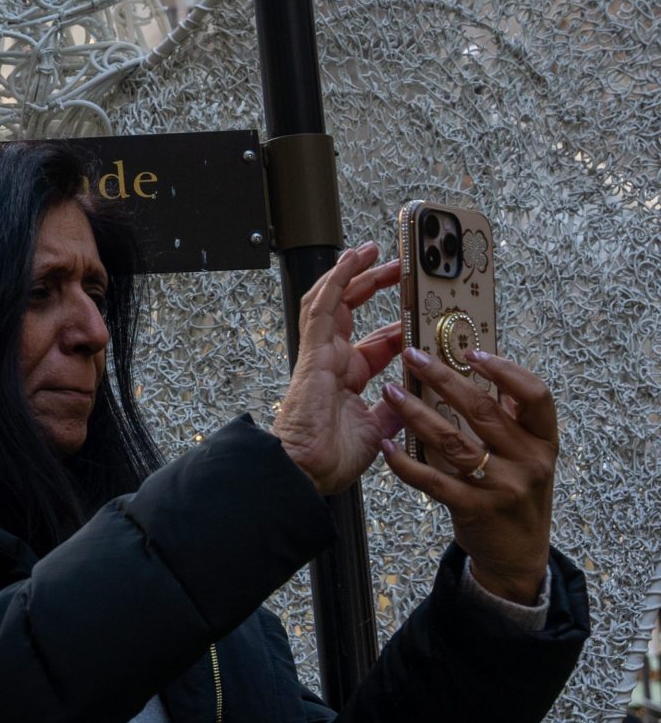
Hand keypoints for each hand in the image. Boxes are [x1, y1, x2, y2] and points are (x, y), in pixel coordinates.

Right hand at [270, 242, 407, 496]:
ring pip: (333, 299)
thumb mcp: (379, 430)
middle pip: (351, 310)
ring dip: (353, 273)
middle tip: (398, 268)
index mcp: (347, 379)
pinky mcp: (313, 350)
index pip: (377, 343)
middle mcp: (332, 361)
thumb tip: (417, 392)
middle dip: (374, 286)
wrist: (303, 472)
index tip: (420, 315)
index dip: (399, 326)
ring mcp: (320, 353)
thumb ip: (397, 407)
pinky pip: (323, 305)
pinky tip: (353, 259)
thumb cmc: (329, 459)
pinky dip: (338, 279)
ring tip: (370, 250)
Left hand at [379, 346, 558, 601]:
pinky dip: (406, 463)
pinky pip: (433, 480)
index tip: (472, 351)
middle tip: (413, 356)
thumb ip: (507, 419)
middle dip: (444, 378)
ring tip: (391, 390)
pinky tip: (387, 447)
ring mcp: (503, 486)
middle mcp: (529, 461)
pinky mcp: (475, 509)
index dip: (506, 370)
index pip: (536, 396)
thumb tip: (471, 369)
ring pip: (453, 441)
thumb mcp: (525, 455)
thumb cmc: (514, 491)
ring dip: (416, 413)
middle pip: (483, 410)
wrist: (518, 554)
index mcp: (543, 440)